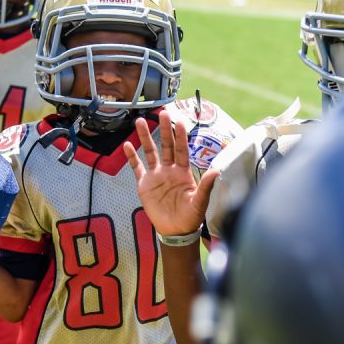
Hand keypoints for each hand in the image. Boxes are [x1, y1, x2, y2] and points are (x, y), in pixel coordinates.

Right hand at [124, 111, 218, 237]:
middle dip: (164, 129)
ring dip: (145, 137)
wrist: (175, 231)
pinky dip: (132, 157)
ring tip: (140, 122)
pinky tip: (127, 145)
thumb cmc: (191, 217)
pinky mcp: (145, 185)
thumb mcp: (200, 202)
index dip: (180, 136)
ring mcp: (156, 176)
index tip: (179, 121)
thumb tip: (217, 170)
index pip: (181, 149)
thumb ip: (206, 186)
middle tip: (162, 112)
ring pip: (150, 152)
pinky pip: (137, 168)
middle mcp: (169, 170)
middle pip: (166, 145)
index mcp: (183, 172)